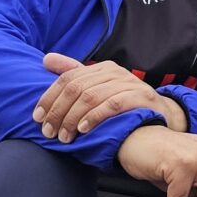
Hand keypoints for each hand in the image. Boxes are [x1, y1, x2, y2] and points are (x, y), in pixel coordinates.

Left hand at [36, 53, 182, 141]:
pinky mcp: (140, 97)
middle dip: (58, 112)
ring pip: (91, 97)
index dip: (49, 98)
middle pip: (76, 88)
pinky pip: (112, 105)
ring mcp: (129, 83)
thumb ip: (74, 74)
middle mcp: (114, 72)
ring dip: (72, 119)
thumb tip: (45, 59)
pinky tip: (83, 129)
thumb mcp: (98, 87)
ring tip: (64, 137)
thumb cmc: (123, 104)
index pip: (68, 78)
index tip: (37, 117)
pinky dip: (94, 117)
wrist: (159, 115)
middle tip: (49, 132)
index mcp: (102, 67)